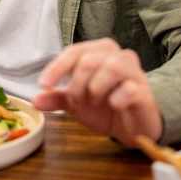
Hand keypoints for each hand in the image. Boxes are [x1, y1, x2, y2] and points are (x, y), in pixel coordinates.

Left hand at [33, 38, 162, 145]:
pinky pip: (130, 88)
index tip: (44, 84)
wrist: (132, 127)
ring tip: (95, 102)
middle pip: (90, 59)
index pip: (75, 51)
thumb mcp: (76, 103)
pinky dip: (117, 98)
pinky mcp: (144, 91)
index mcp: (100, 52)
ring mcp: (134, 73)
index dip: (57, 67)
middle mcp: (118, 56)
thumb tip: (36, 99)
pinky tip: (113, 105)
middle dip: (77, 84)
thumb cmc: (105, 107)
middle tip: (77, 101)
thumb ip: (57, 98)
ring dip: (96, 88)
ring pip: (112, 67)